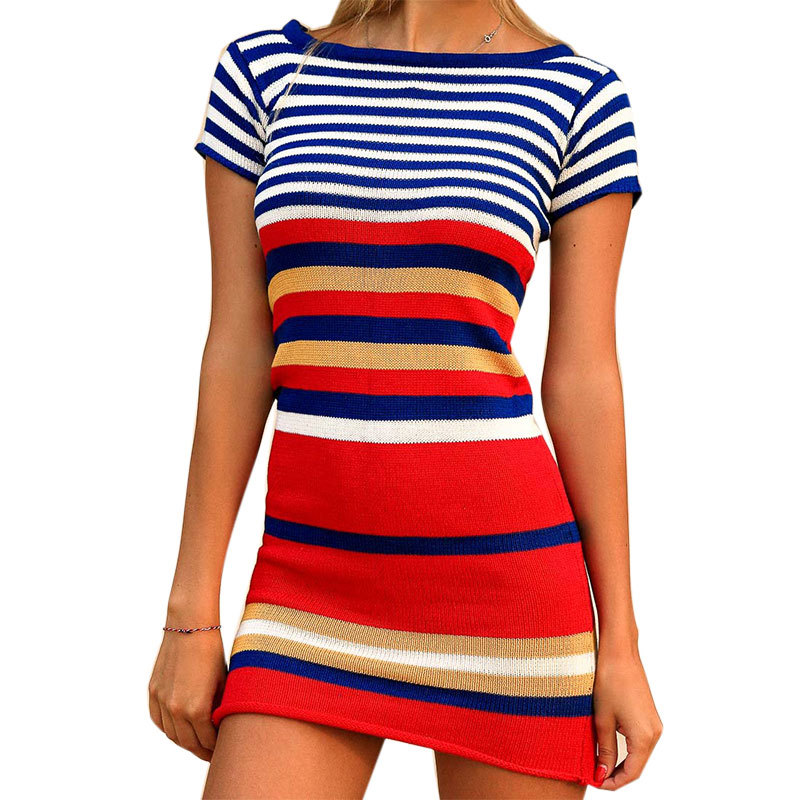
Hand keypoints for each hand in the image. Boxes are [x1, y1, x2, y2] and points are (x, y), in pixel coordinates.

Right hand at [148, 628, 226, 760]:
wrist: (190, 626)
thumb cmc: (214, 652)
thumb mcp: (224, 682)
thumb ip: (220, 708)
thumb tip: (223, 726)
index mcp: (196, 709)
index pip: (207, 740)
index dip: (217, 747)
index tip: (224, 749)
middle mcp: (175, 709)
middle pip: (189, 743)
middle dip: (202, 750)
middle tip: (213, 752)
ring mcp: (161, 701)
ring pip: (172, 735)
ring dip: (185, 742)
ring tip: (198, 742)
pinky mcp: (153, 691)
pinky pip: (159, 720)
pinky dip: (169, 728)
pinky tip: (179, 729)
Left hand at [592, 646, 661, 789]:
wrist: (620, 652)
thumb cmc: (609, 681)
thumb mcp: (602, 719)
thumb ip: (604, 750)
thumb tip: (602, 773)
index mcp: (644, 737)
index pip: (631, 773)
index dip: (613, 782)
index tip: (595, 783)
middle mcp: (654, 733)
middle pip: (636, 766)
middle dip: (616, 774)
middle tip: (594, 776)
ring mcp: (653, 723)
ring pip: (637, 754)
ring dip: (620, 761)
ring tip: (597, 763)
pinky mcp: (648, 715)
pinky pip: (638, 740)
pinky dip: (625, 748)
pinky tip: (608, 747)